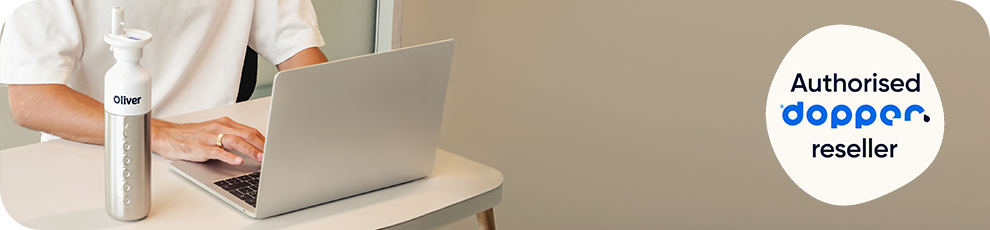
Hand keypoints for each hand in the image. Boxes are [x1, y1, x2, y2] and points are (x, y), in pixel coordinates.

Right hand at [150, 117, 264, 164]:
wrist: (167, 136)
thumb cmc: (192, 136)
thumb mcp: (215, 133)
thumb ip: (233, 138)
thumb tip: (253, 147)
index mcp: (225, 123)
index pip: (250, 130)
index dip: (264, 139)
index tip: (275, 148)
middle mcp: (219, 127)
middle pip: (246, 134)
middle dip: (261, 144)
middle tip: (273, 154)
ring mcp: (210, 137)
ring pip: (234, 141)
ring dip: (250, 149)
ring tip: (260, 157)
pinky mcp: (200, 147)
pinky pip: (217, 151)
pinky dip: (229, 156)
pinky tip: (238, 161)